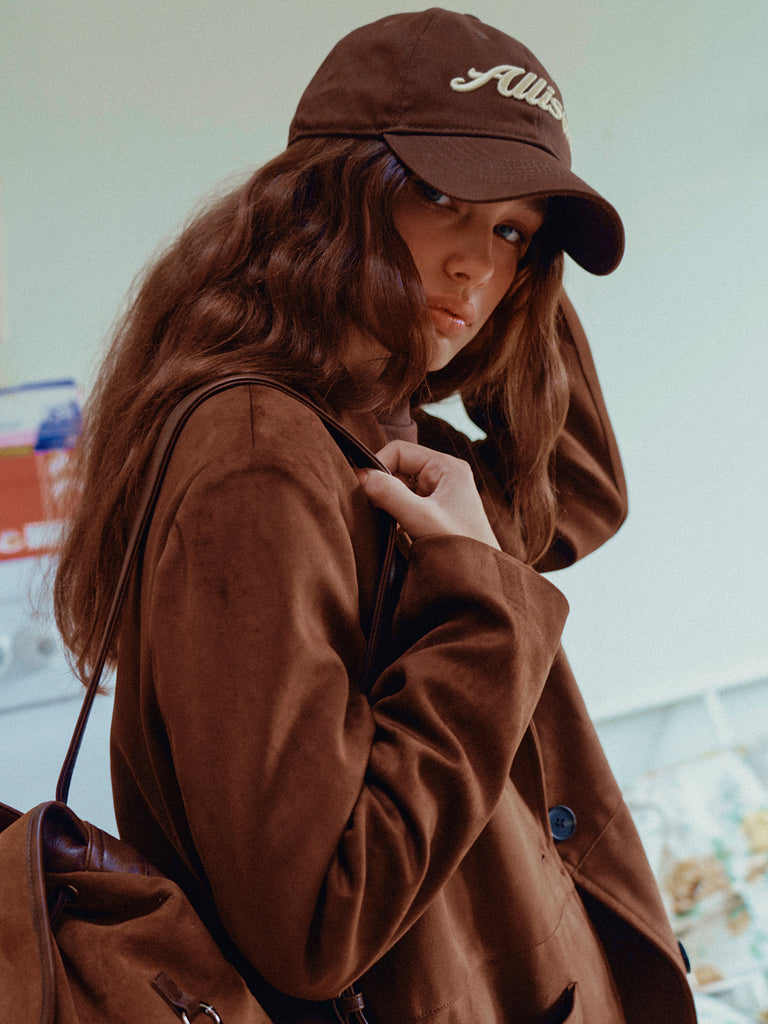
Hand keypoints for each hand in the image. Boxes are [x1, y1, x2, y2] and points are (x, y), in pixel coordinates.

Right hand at [356, 440, 500, 549]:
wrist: (479, 581)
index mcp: (447, 467)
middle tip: (370, 507)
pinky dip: (394, 514)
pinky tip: (393, 530)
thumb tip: (362, 476)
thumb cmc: (459, 547)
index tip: (361, 487)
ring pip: (400, 488)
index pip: (400, 451)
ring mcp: (440, 495)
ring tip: (384, 520)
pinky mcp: (435, 514)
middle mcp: (444, 476)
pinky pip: (405, 505)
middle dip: (382, 486)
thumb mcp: (420, 517)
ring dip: (388, 502)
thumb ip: (390, 494)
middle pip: (399, 468)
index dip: (377, 465)